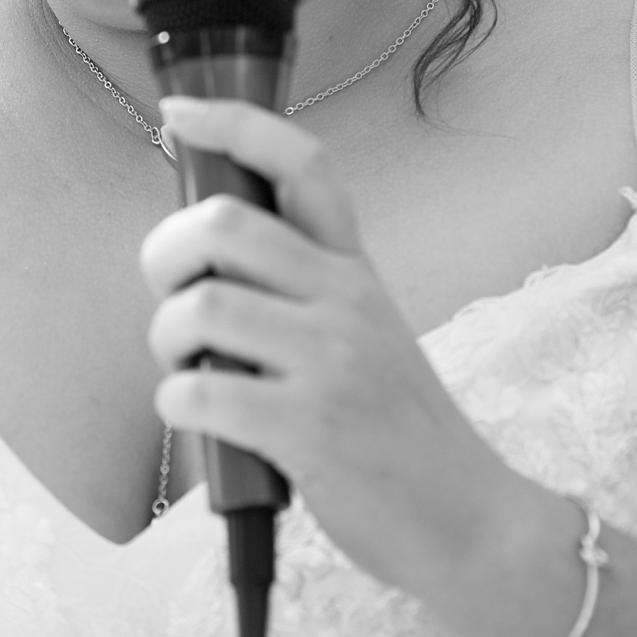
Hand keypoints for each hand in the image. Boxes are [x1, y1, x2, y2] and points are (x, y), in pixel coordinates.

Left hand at [140, 95, 510, 603]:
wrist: (471, 522)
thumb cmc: (398, 433)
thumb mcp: (367, 336)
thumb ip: (302, 293)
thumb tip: (202, 264)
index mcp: (356, 271)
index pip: (304, 164)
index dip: (233, 124)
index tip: (177, 114)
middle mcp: (347, 300)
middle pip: (225, 223)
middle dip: (166, 252)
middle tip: (170, 294)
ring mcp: (332, 362)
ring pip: (203, 307)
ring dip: (167, 340)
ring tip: (187, 371)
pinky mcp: (310, 429)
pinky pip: (202, 393)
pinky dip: (177, 404)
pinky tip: (199, 418)